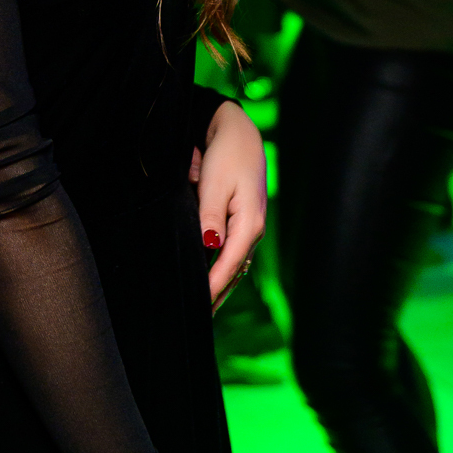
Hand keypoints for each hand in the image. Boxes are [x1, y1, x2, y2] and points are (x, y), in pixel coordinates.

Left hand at [191, 100, 265, 307]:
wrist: (239, 133)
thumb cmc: (226, 156)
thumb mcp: (216, 184)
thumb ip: (211, 216)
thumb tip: (210, 245)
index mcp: (249, 224)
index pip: (228, 264)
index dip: (213, 286)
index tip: (198, 304)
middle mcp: (253, 229)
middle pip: (235, 270)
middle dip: (218, 294)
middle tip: (199, 318)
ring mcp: (251, 226)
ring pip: (235, 264)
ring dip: (222, 284)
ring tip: (205, 306)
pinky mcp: (244, 220)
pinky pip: (233, 252)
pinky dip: (223, 268)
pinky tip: (214, 277)